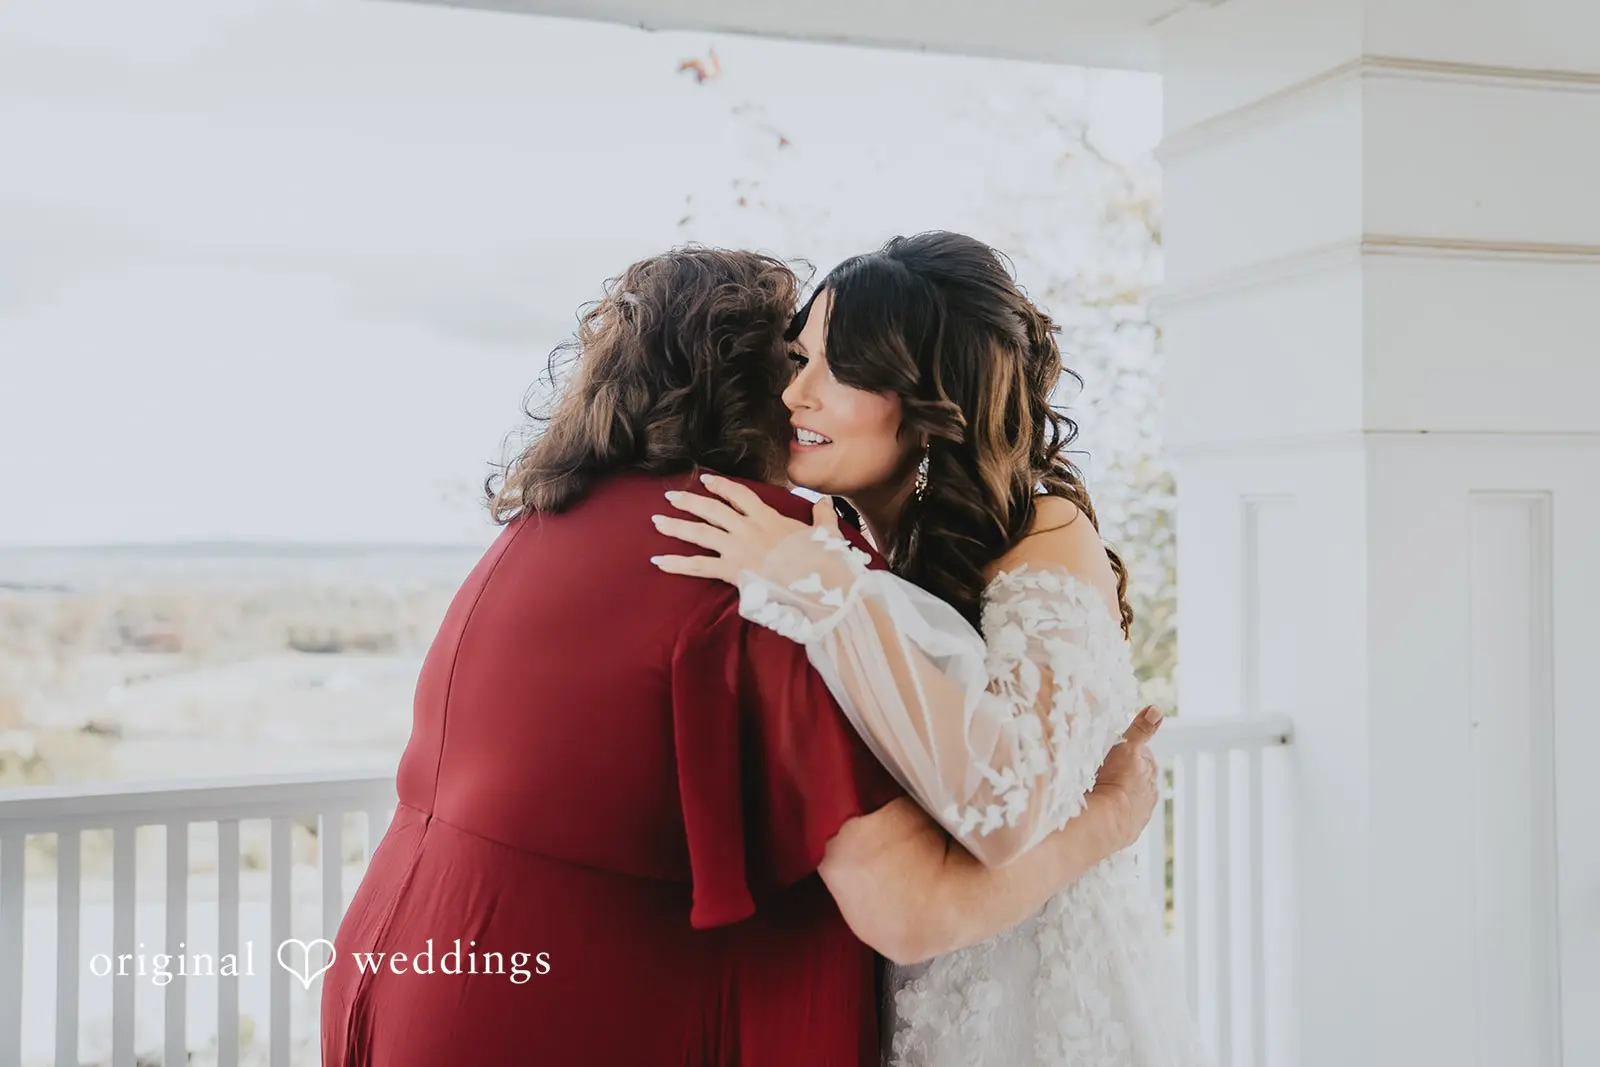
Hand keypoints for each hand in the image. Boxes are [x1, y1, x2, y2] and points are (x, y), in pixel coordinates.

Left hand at [649, 473, 839, 583]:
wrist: (817, 584)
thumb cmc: (822, 561)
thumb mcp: (825, 533)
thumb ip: (823, 515)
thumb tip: (826, 501)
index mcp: (769, 518)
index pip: (740, 495)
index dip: (722, 486)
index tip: (706, 480)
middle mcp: (748, 529)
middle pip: (712, 509)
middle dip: (689, 501)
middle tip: (670, 496)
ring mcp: (738, 549)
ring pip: (700, 532)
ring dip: (676, 526)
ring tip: (656, 521)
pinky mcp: (732, 571)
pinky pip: (698, 566)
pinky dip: (676, 563)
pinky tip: (658, 560)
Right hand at [1085, 705, 1163, 852]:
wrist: (1106, 821)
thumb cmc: (1115, 782)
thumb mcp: (1126, 748)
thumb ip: (1140, 729)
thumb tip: (1157, 709)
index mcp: (1150, 771)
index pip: (1140, 755)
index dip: (1126, 749)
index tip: (1112, 749)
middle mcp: (1150, 794)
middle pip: (1135, 777)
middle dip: (1122, 772)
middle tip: (1102, 768)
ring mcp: (1139, 814)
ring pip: (1128, 797)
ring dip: (1117, 793)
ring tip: (1098, 790)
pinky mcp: (1127, 831)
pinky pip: (1120, 817)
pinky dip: (1112, 812)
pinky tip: (1100, 809)